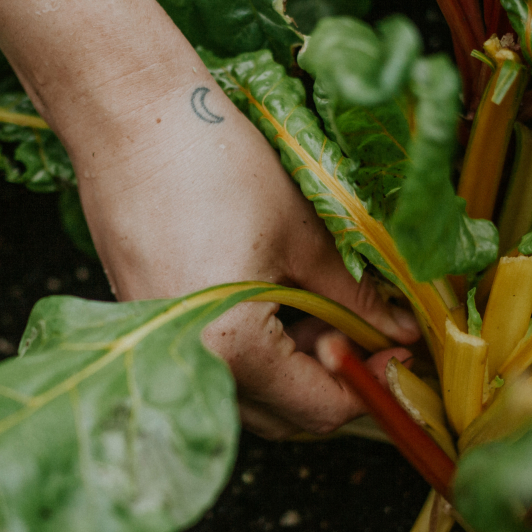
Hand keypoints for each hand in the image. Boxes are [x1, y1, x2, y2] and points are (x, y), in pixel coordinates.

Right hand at [70, 74, 418, 439]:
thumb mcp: (305, 237)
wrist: (129, 118)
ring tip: (325, 308)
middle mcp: (192, 364)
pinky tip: (280, 302)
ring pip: (250, 391)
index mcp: (231, 349)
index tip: (401, 356)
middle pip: (283, 413)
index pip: (319, 407)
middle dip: (334, 379)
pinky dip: (259, 348)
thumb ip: (356, 299)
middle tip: (369, 332)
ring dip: (297, 366)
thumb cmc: (216, 165)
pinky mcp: (150, 327)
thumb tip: (401, 335)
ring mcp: (163, 348)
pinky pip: (218, 361)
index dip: (372, 386)